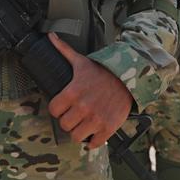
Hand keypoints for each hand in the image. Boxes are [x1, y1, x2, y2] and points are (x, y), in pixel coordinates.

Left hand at [47, 33, 131, 148]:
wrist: (129, 78)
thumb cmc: (103, 71)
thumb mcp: (81, 61)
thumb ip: (63, 50)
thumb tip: (50, 36)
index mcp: (73, 92)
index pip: (53, 110)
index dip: (56, 109)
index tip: (61, 108)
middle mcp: (83, 107)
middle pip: (64, 125)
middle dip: (67, 121)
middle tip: (73, 116)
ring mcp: (96, 118)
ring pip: (76, 136)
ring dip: (79, 132)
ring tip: (82, 125)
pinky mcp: (108, 127)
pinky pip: (94, 143)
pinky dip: (93, 141)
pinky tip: (94, 132)